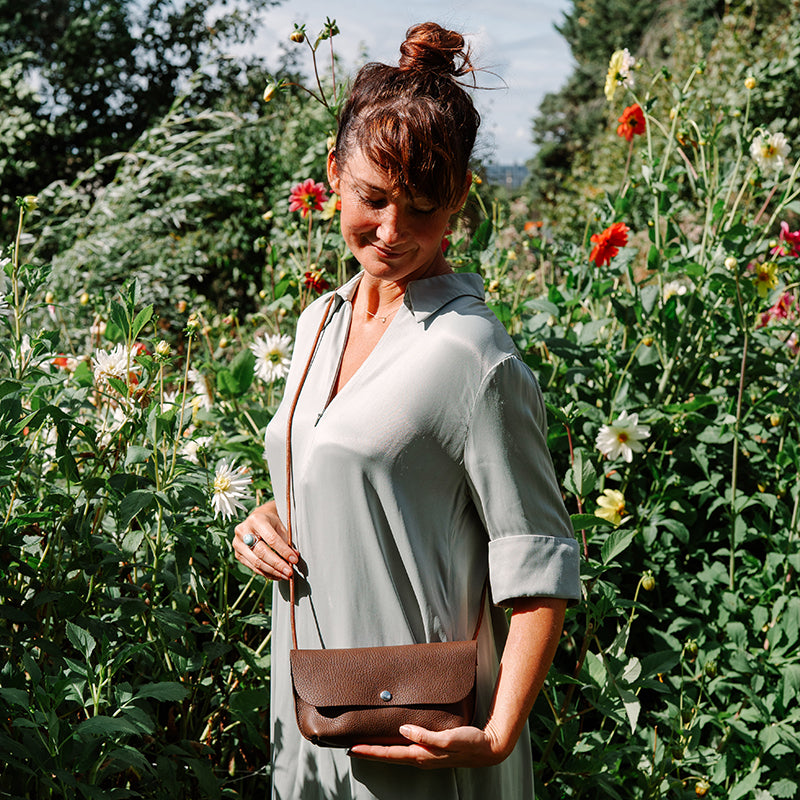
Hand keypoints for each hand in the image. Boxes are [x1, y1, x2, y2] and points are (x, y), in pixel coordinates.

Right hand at [232, 500, 298, 580]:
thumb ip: (286, 541)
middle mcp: (243, 531)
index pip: (271, 539)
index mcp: (256, 520)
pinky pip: (252, 567)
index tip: (294, 559)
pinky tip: (276, 575)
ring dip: (272, 571)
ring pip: (256, 562)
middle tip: (289, 571)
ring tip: (284, 575)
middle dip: (277, 564)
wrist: (257, 518)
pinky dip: (266, 573)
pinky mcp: (238, 554)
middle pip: (262, 552)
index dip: (283, 551)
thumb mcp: (280, 526)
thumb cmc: (270, 521)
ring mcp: (238, 543)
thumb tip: (293, 558)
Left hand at [347, 723, 509, 769]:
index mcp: (423, 755)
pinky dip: (395, 746)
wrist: (489, 748)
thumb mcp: (448, 738)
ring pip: (397, 753)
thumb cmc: (471, 743)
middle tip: (352, 747)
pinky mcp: (432, 749)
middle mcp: (422, 757)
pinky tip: (394, 740)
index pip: (390, 754)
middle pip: (390, 756)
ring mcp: (427, 755)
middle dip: (370, 752)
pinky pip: (408, 749)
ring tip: (367, 744)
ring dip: (381, 750)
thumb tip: (403, 729)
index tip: (353, 748)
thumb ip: (426, 736)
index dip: (371, 751)